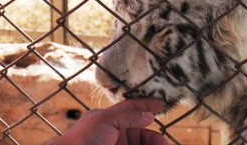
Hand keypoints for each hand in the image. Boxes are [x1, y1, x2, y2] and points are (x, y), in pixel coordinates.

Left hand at [47, 98, 167, 144]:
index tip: (162, 105)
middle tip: (164, 143)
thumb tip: (149, 115)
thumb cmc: (82, 140)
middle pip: (140, 134)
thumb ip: (127, 115)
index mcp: (108, 120)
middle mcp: (113, 135)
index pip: (132, 109)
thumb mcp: (104, 121)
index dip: (147, 105)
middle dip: (154, 138)